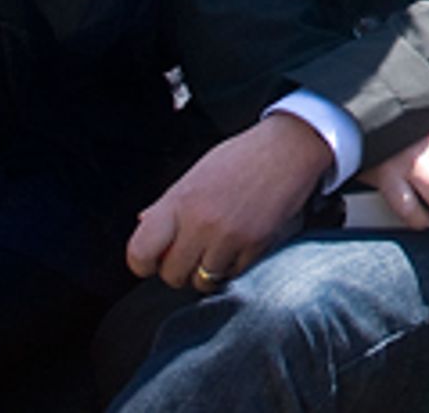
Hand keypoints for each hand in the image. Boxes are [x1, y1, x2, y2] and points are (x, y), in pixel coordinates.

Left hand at [127, 114, 329, 288]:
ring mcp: (228, 236)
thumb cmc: (242, 157)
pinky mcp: (255, 245)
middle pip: (171, 275)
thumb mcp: (196, 174)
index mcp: (179, 201)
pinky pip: (233, 275)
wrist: (289, 149)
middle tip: (191, 252)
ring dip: (207, 271)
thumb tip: (143, 223)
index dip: (144, 262)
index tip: (154, 259)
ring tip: (216, 249)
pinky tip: (239, 244)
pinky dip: (233, 266)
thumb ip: (168, 203)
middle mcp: (200, 222)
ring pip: (202, 281)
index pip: (140, 253)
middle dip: (179, 269)